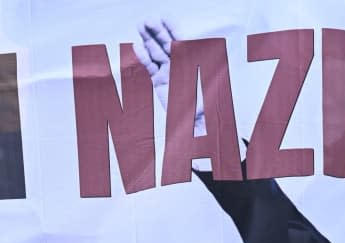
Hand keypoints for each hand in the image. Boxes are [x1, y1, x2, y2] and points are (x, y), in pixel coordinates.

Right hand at [136, 19, 205, 134]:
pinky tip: (138, 46)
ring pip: (156, 52)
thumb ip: (200, 62)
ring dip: (148, 39)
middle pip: (166, 43)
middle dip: (156, 31)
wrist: (195, 122)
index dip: (172, 28)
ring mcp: (168, 72)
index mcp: (192, 60)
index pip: (181, 39)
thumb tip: (204, 51)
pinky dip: (144, 57)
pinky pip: (150, 67)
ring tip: (140, 27)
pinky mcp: (159, 82)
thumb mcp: (206, 78)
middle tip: (147, 20)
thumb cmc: (204, 101)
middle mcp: (179, 64)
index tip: (163, 17)